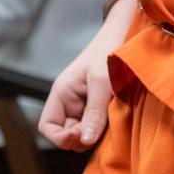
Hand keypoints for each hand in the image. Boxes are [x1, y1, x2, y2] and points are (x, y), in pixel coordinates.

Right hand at [39, 0, 136, 151]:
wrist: (127, 33)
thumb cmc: (109, 51)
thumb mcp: (102, 82)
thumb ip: (94, 112)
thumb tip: (85, 140)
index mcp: (62, 92)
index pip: (46, 126)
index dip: (59, 137)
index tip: (80, 134)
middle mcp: (69, 102)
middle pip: (66, 134)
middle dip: (80, 138)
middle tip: (99, 132)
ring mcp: (84, 105)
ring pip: (82, 133)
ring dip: (94, 135)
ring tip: (109, 123)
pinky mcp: (99, 107)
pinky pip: (96, 127)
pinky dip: (103, 130)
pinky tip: (115, 122)